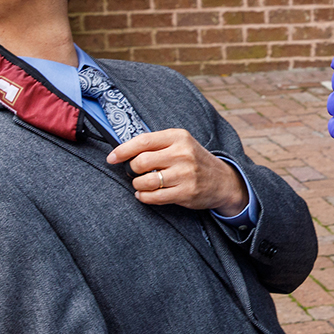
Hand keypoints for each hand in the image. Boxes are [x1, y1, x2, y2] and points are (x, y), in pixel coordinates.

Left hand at [107, 129, 248, 215]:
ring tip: (141, 184)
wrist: (222, 180)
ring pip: (145, 181)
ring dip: (137, 185)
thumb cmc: (194, 160)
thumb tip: (123, 151)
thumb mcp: (181, 144)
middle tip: (135, 173)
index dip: (123, 150)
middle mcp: (182, 153)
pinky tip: (145, 194)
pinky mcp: (186, 192)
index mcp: (179, 137)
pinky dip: (144, 197)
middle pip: (141, 162)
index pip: (143, 141)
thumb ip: (157, 144)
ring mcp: (185, 173)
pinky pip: (154, 197)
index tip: (112, 158)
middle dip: (132, 170)